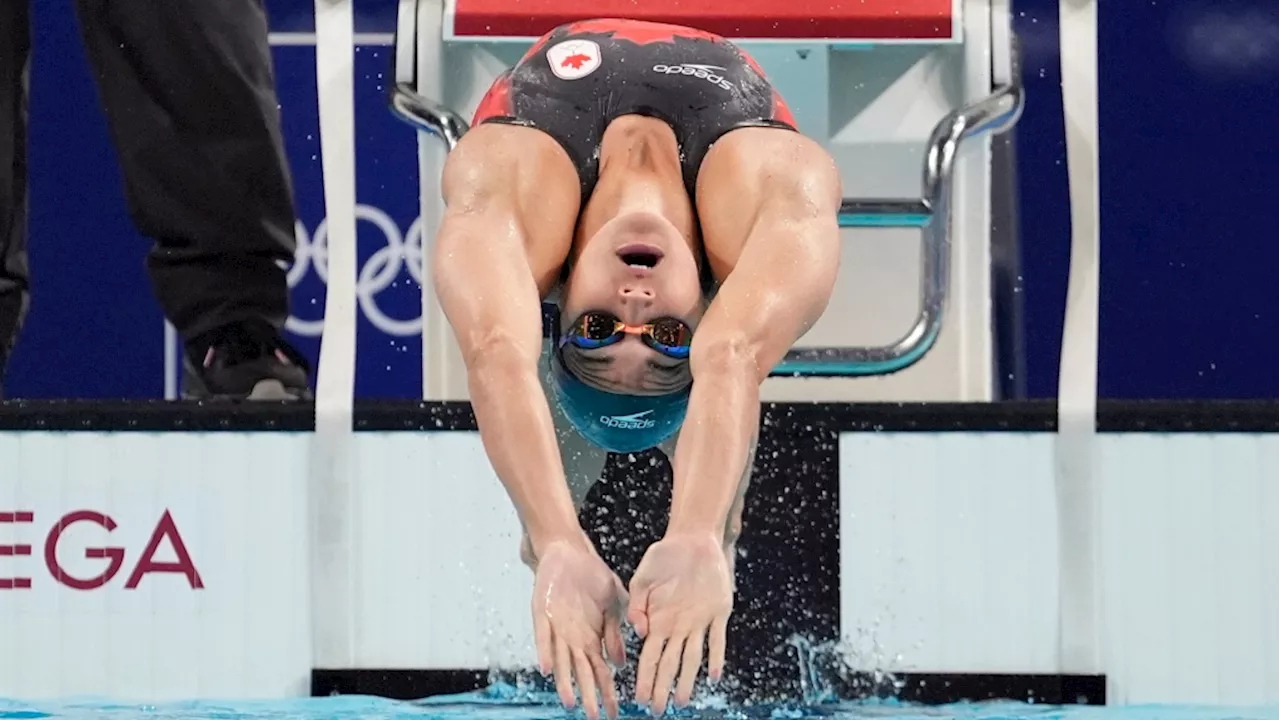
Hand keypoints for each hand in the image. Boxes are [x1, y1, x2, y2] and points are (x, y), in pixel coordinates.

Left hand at [532, 539, 627, 719]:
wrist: (568, 552)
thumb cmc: (592, 576)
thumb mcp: (614, 602)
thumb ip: (614, 633)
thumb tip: (620, 663)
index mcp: (593, 637)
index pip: (601, 670)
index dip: (607, 691)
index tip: (614, 711)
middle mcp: (574, 638)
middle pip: (582, 673)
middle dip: (588, 695)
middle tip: (592, 717)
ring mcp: (557, 628)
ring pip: (561, 661)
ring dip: (565, 682)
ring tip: (571, 702)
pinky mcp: (542, 614)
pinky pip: (543, 637)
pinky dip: (545, 652)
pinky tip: (547, 669)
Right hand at [627, 532, 733, 713]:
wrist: (692, 540)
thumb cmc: (664, 557)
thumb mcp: (642, 579)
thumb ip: (637, 605)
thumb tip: (638, 632)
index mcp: (658, 621)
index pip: (650, 657)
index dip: (645, 678)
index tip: (639, 699)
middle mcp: (678, 627)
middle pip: (669, 664)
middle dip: (662, 688)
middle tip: (657, 711)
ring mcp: (698, 622)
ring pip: (692, 658)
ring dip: (687, 680)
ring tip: (681, 702)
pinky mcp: (718, 612)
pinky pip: (717, 639)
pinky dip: (716, 657)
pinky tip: (714, 675)